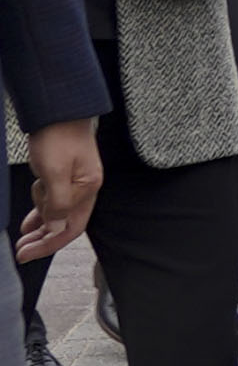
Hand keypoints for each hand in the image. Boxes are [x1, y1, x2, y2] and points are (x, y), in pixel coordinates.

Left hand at [12, 118, 95, 263]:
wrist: (58, 110)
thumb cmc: (58, 137)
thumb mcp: (54, 173)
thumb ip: (58, 203)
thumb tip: (57, 228)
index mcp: (87, 188)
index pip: (72, 227)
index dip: (50, 244)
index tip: (28, 254)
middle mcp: (84, 187)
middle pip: (66, 223)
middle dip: (43, 240)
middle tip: (22, 251)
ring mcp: (75, 181)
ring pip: (57, 212)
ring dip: (40, 225)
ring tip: (23, 236)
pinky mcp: (64, 174)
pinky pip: (52, 200)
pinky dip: (41, 211)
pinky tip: (32, 219)